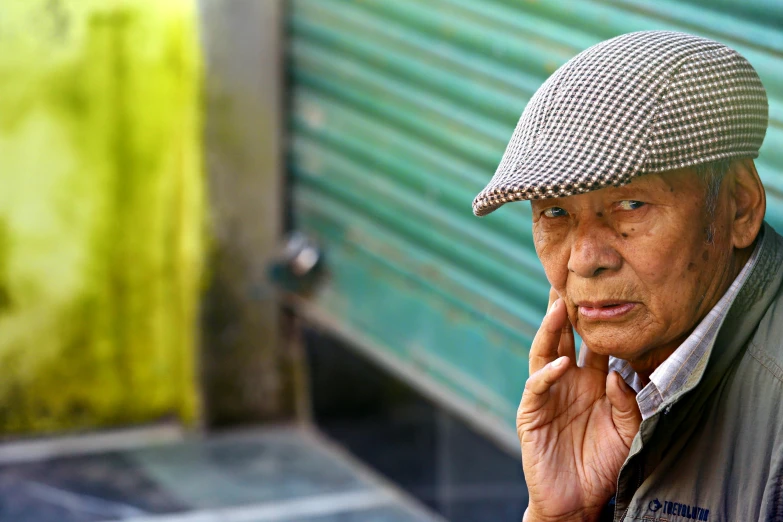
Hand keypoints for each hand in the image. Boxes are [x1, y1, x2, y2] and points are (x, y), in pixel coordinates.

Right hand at [518, 289, 640, 521]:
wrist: (577, 501)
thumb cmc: (603, 465)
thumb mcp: (627, 432)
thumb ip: (628, 402)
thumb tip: (617, 372)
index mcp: (590, 382)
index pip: (591, 343)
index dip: (595, 320)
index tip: (604, 292)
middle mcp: (567, 382)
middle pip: (563, 339)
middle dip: (565, 312)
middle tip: (569, 281)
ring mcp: (547, 395)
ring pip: (545, 353)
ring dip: (551, 331)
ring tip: (558, 307)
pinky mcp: (532, 413)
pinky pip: (538, 387)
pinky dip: (548, 374)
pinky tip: (562, 363)